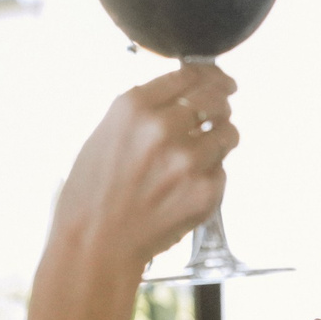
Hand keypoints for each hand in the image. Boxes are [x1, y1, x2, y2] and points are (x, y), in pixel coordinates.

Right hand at [54, 64, 239, 270]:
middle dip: (222, 101)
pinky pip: (222, 170)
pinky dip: (212, 174)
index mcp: (133, 107)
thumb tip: (184, 94)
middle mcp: (162, 127)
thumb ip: (143, 112)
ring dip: (221, 137)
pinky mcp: (205, 191)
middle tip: (222, 107)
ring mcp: (187, 160)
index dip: (208, 75)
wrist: (95, 244)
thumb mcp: (105, 134)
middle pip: (215, 98)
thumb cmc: (92, 193)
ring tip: (206, 149)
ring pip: (228, 133)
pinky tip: (188, 186)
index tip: (218, 79)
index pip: (188, 75)